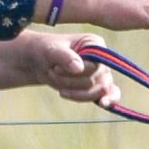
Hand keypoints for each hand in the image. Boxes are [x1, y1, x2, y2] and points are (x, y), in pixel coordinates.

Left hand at [0, 33, 120, 107]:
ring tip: (59, 85)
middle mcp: (103, 58)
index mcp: (95, 43)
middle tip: (53, 73)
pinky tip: (104, 104)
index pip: (95, 64)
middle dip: (72, 83)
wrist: (38, 62)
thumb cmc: (45, 50)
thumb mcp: (51, 50)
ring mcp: (102, 73)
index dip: (76, 72)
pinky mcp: (98, 86)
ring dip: (74, 92)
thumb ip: (64, 57)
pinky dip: (108, 100)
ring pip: (98, 91)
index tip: (55, 68)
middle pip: (97, 80)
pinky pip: (109, 95)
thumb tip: (79, 68)